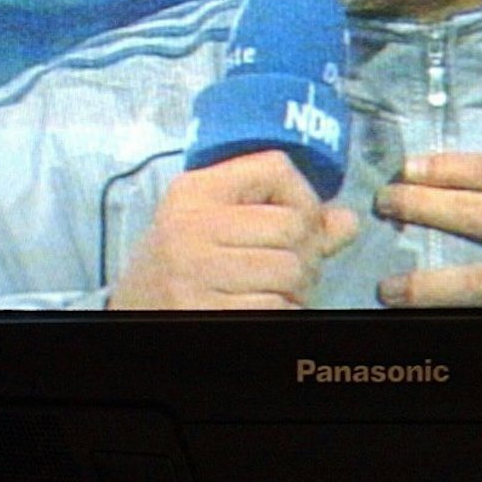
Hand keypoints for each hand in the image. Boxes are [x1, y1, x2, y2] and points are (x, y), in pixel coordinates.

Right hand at [108, 151, 358, 309]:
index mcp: (194, 191)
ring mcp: (194, 272)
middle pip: (293, 225)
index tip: (300, 222)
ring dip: (298, 287)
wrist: (132, 310)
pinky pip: (277, 307)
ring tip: (276, 289)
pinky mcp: (203, 312)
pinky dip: (283, 310)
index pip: (276, 168)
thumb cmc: (186, 262)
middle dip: (308, 252)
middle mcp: (190, 227)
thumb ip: (285, 217)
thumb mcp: (220, 224)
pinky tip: (264, 307)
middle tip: (293, 267)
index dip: (305, 197)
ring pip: (291, 270)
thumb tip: (348, 220)